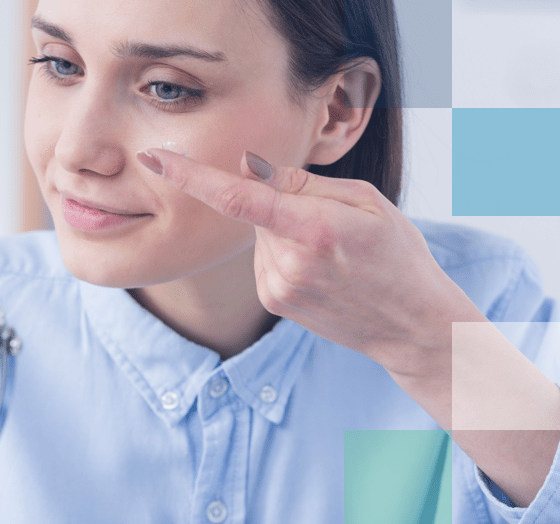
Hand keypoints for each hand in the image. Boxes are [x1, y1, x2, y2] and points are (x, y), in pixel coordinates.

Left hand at [137, 148, 484, 378]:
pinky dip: (282, 250)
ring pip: (258, 233)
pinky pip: (263, 257)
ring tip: (329, 250)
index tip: (155, 158)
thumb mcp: (366, 201)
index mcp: (314, 229)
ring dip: (281, 228)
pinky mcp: (274, 301)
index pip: (238, 198)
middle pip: (254, 209)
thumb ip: (300, 183)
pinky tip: (318, 267)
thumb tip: (246, 165)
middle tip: (326, 219)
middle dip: (277, 201)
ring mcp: (277, 288)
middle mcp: (288, 263)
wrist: (409, 325)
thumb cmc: (397, 256)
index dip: (192, 176)